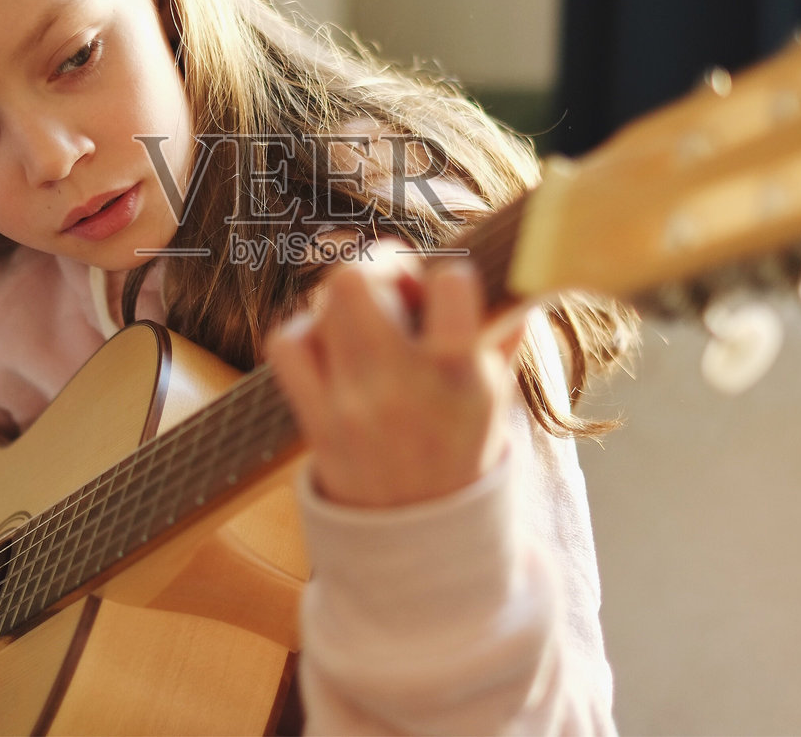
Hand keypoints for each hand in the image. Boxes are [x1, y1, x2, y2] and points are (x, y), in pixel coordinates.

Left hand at [265, 240, 525, 507]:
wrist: (419, 533)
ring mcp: (350, 404)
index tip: (447, 287)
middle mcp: (401, 386)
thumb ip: (501, 328)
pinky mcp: (314, 420)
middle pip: (353, 279)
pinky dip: (306, 333)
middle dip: (375, 266)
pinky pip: (289, 344)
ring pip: (320, 304)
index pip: (451, 287)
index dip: (447, 273)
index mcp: (459, 375)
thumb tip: (511, 268)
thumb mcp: (496, 392)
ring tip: (367, 325)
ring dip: (343, 302)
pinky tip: (333, 349)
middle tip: (394, 289)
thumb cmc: (462, 446)